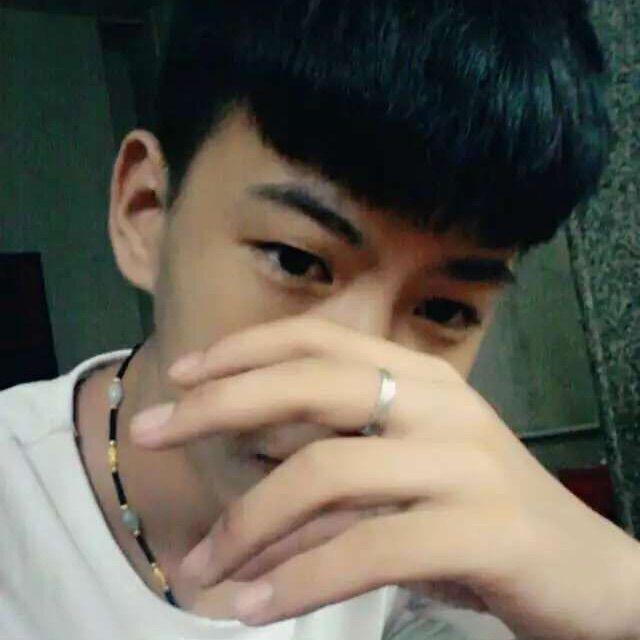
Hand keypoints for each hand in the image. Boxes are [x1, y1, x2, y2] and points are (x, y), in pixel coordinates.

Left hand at [131, 317, 639, 638]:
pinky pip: (368, 549)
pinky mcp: (483, 528)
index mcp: (420, 377)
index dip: (245, 349)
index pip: (319, 338)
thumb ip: (333, 475)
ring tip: (202, 569)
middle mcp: (440, 402)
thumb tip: (246, 488)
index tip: (182, 375)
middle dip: (221, 404)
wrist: (585, 572)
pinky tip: (255, 606)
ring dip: (249, 522)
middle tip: (151, 432)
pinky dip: (299, 579)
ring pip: (328, 473)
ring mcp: (463, 461)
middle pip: (314, 384)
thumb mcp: (399, 482)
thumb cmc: (476, 515)